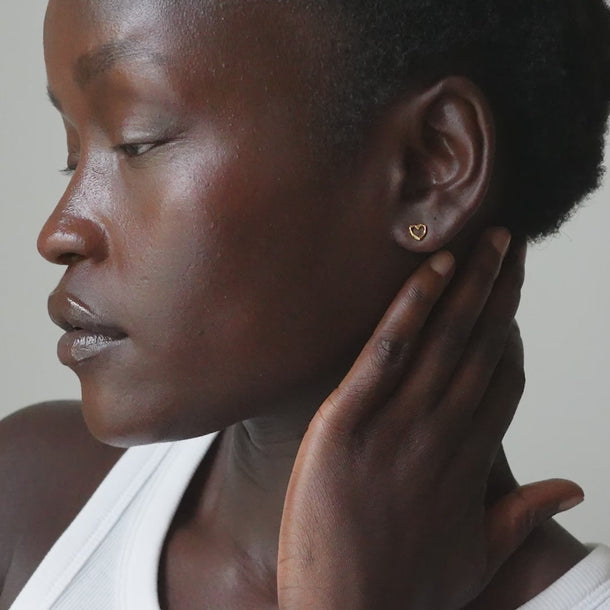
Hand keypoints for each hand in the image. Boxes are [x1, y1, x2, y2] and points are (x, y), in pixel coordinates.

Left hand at [277, 229, 582, 609]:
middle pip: (481, 348)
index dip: (510, 334)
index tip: (514, 296)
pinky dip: (412, 308)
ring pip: (442, 341)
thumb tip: (574, 490)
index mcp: (471, 462)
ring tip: (486, 241)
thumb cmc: (409, 595)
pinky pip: (387, 353)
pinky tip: (432, 272)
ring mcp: (396, 426)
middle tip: (513, 243)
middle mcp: (442, 435)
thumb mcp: (478, 559)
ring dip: (468, 286)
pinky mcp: (347, 423)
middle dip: (500, 292)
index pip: (501, 381)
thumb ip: (523, 516)